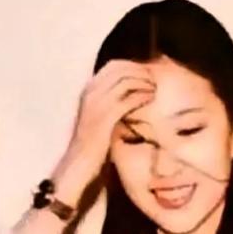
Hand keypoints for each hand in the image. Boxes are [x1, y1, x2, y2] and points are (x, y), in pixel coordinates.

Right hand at [53, 60, 154, 204]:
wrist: (78, 167)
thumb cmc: (92, 145)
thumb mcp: (98, 118)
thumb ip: (110, 102)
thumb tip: (131, 91)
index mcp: (88, 91)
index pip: (113, 66)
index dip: (133, 66)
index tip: (147, 73)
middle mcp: (90, 94)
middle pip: (120, 69)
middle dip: (140, 71)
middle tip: (154, 79)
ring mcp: (96, 105)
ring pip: (125, 80)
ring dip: (143, 82)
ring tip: (154, 88)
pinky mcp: (105, 118)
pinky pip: (128, 99)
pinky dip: (141, 96)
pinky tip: (150, 99)